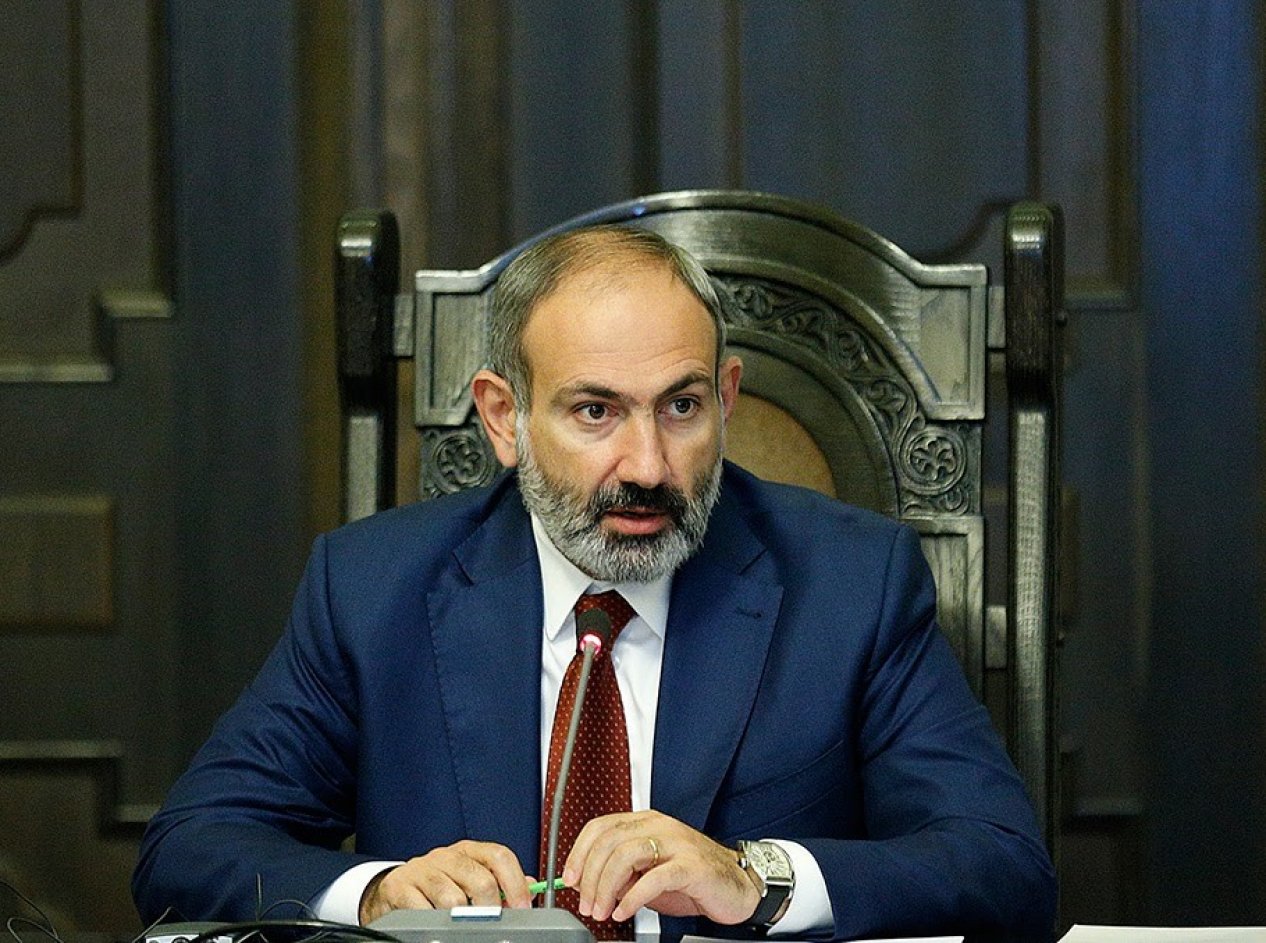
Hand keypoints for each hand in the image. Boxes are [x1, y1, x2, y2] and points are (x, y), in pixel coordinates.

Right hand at [358, 840, 533, 923]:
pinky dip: (433, 920)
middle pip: (481, 879)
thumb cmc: (438, 884)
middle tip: (491, 922)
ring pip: (454, 899)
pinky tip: (435, 921)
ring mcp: (423, 870)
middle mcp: (447, 856)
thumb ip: (498, 881)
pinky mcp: (400, 887)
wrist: (394, 888)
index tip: (523, 905)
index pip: (500, 856)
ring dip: (461, 917)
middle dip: (491, 907)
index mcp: (468, 851)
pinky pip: (423, 909)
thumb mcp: (469, 877)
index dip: (516, 882)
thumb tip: (531, 886)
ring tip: (460, 923)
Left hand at [562, 810, 759, 925]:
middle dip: (590, 876)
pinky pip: (654, 878)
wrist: (737, 886)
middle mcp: (659, 826)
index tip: (569, 879)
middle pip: (609, 841)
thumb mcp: (648, 873)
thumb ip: (621, 873)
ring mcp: (676, 843)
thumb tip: (585, 882)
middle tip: (586, 904)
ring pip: (626, 855)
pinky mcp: (691, 866)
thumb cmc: (692, 879)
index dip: (579, 852)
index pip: (600, 826)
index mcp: (646, 823)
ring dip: (606, 887)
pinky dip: (632, 897)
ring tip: (603, 911)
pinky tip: (624, 911)